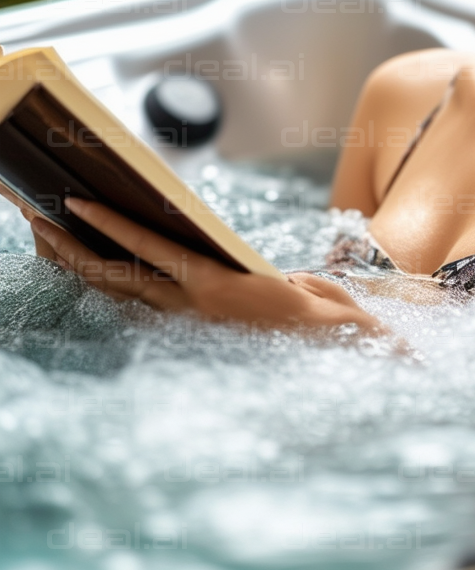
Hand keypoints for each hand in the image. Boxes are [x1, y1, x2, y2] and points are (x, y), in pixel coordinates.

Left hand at [29, 198, 386, 336]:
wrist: (343, 365)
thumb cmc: (327, 318)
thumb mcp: (298, 281)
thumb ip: (255, 270)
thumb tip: (229, 269)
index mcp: (217, 287)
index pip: (149, 252)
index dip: (108, 227)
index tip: (74, 204)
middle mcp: (193, 311)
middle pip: (115, 277)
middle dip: (71, 248)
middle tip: (37, 219)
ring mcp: (189, 330)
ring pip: (118, 297)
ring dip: (79, 268)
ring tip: (47, 240)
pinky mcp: (194, 342)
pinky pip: (139, 314)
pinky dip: (108, 292)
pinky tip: (87, 273)